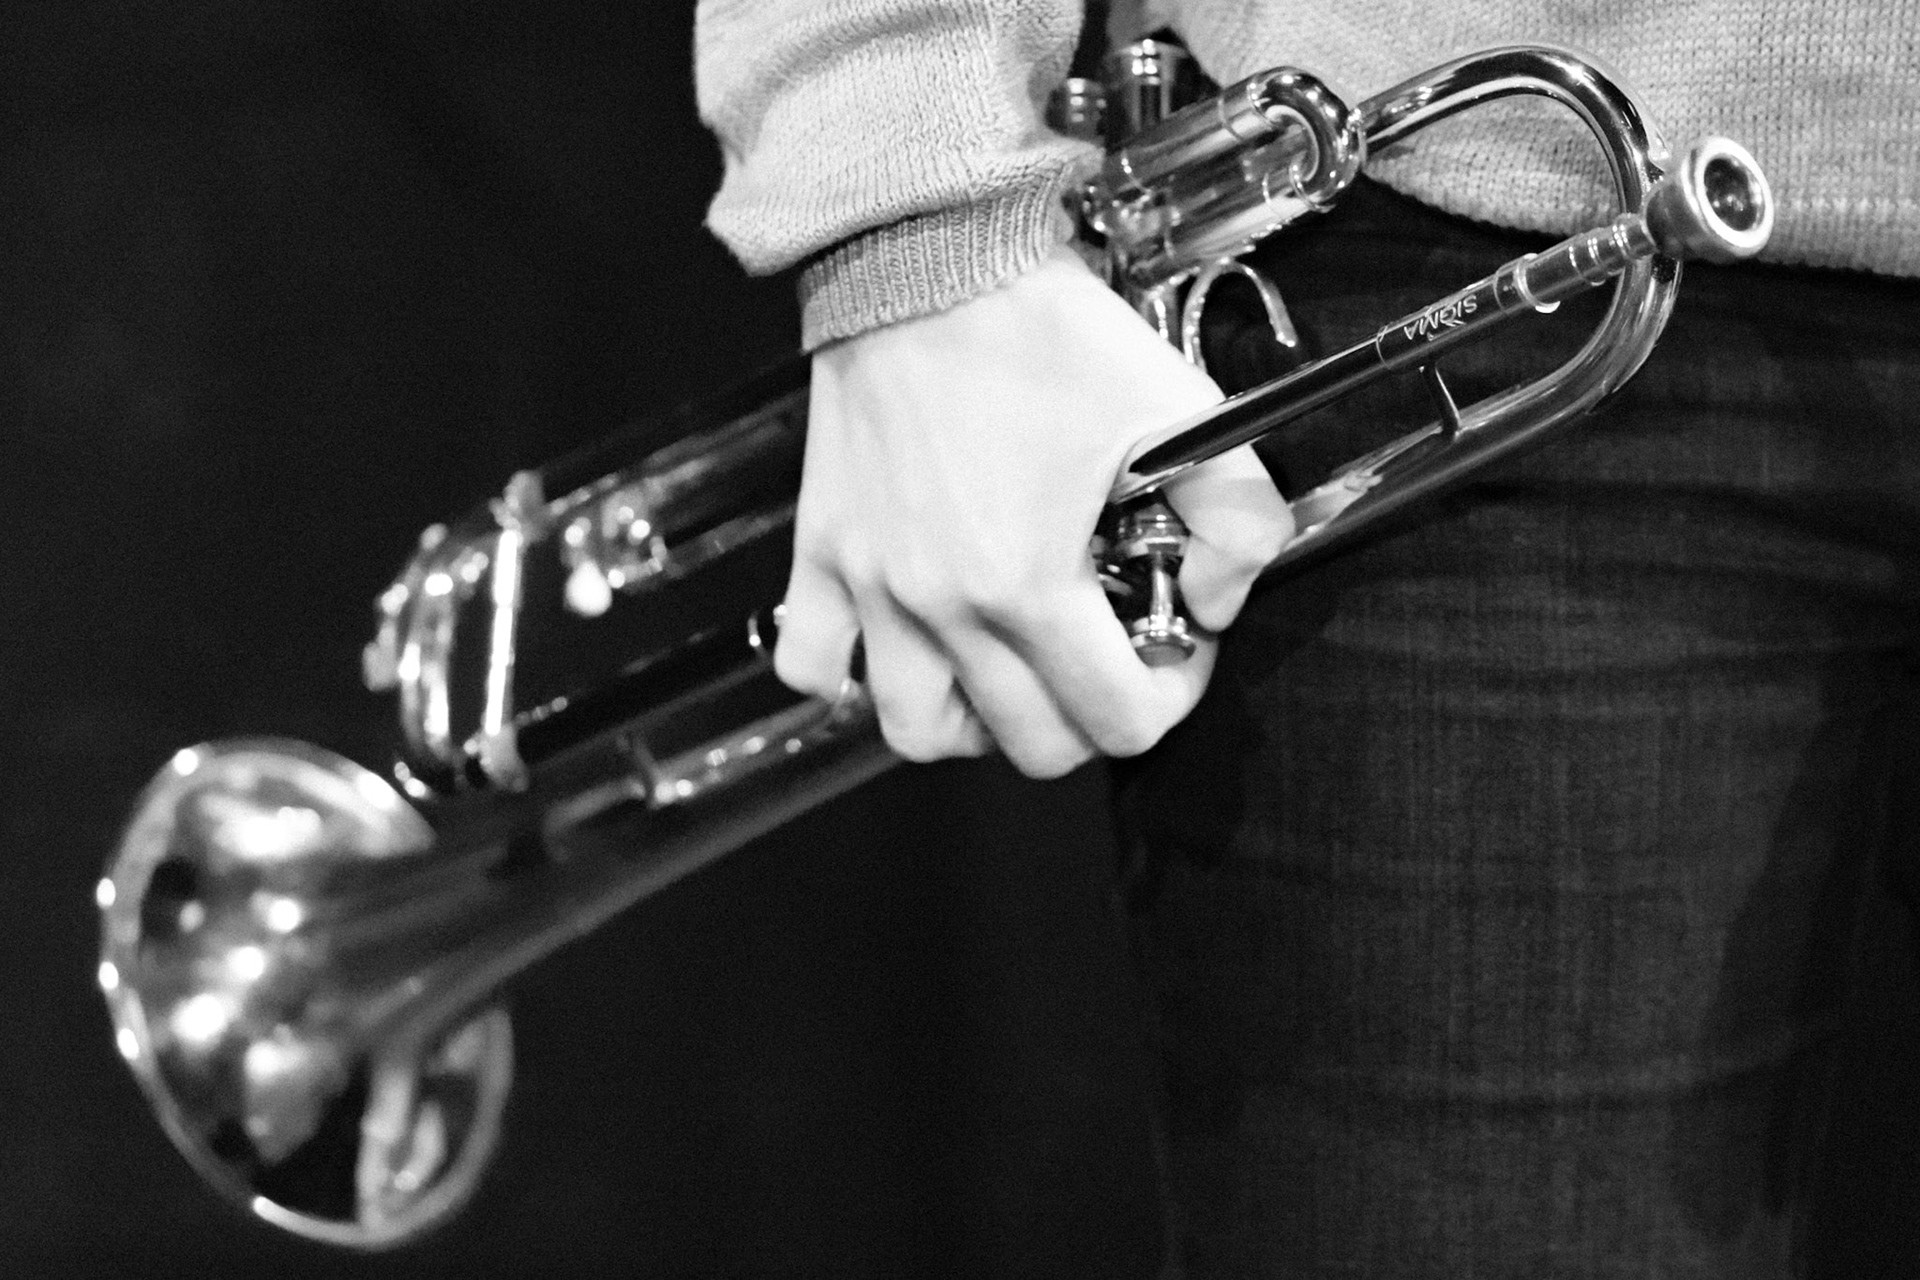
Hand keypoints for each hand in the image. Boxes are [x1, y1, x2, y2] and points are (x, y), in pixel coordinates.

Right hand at [777, 246, 1292, 777]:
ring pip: (917, 732)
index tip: (1175, 644)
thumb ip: (1241, 520)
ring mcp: (873, 587)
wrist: (927, 254)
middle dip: (1089, 715)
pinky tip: (899, 645)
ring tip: (1006, 672)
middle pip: (1029, 746)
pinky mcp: (823, 552)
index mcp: (1031, 585)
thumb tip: (1217, 601)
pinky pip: (811, 667)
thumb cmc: (1044, 329)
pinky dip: (850, 681)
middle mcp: (943, 606)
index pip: (1118, 723)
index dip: (1169, 697)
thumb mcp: (1181, 407)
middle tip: (1107, 653)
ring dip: (974, 722)